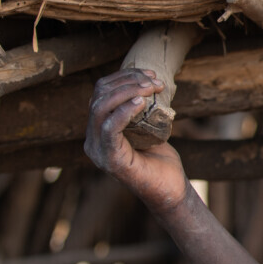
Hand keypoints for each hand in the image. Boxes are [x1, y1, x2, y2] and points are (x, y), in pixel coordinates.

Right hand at [84, 68, 190, 214]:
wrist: (169, 189)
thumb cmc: (160, 159)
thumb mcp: (146, 128)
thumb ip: (138, 110)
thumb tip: (145, 81)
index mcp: (97, 130)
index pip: (99, 93)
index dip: (123, 77)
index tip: (149, 73)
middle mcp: (92, 140)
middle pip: (98, 97)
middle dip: (127, 82)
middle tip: (154, 81)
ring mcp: (98, 151)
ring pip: (100, 109)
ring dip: (128, 92)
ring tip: (151, 88)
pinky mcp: (110, 160)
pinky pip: (109, 129)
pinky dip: (124, 111)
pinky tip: (140, 102)